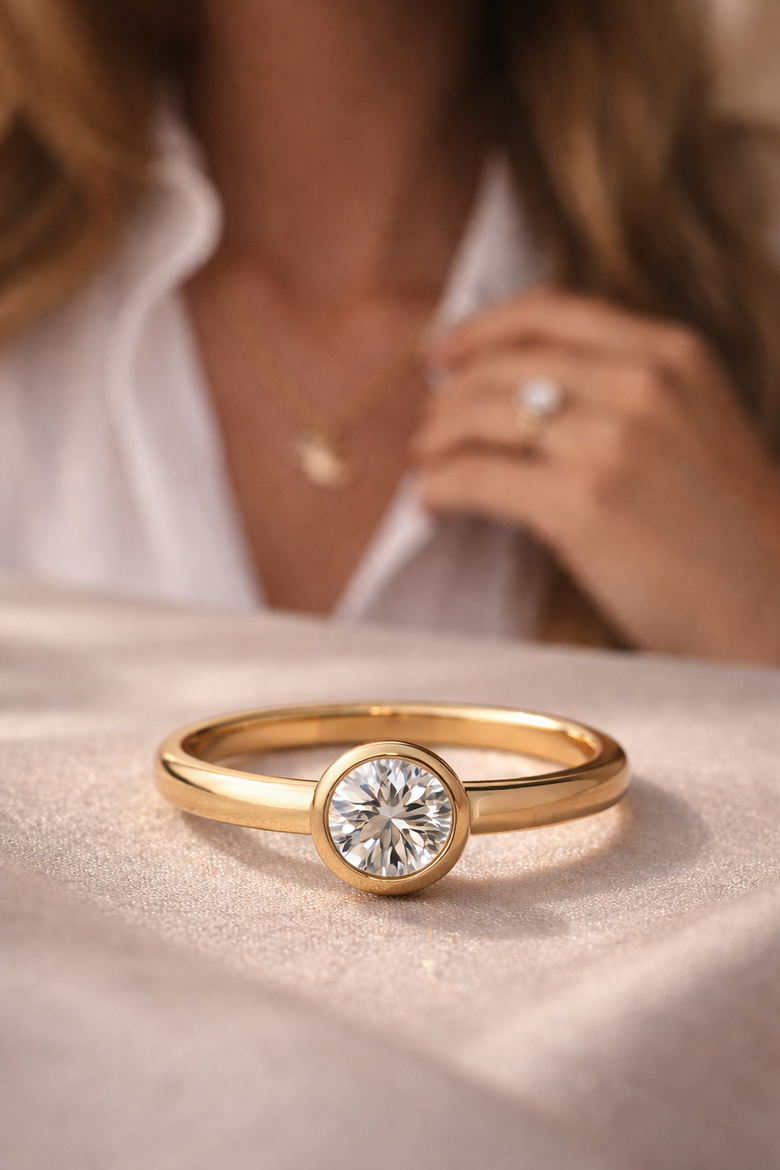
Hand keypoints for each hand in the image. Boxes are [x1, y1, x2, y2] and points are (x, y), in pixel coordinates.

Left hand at [414, 286, 779, 661]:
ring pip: (480, 415)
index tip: (445, 354)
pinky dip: (441, 487)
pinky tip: (436, 502)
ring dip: (437, 440)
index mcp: (670, 352)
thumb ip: (631, 391)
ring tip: (428, 463)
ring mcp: (609, 440)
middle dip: (449, 394)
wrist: (772, 606)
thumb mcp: (698, 424)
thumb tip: (535, 392)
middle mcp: (639, 382)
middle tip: (428, 425)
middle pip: (503, 363)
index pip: (549, 311)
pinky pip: (476, 477)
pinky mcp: (580, 503)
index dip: (481, 328)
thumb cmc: (731, 531)